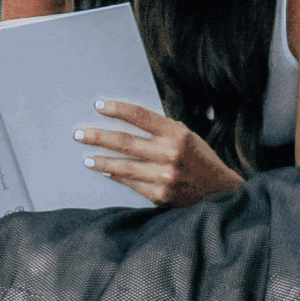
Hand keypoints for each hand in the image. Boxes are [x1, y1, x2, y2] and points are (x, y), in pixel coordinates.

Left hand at [73, 101, 245, 208]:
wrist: (220, 192)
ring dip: (102, 161)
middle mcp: (170, 154)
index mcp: (177, 133)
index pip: (140, 116)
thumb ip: (160, 131)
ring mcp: (164, 176)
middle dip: (98, 136)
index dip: (117, 109)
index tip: (99, 105)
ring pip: (124, 166)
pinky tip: (106, 171)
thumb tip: (126, 124)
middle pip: (125, 142)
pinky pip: (131, 184)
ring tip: (86, 158)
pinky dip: (116, 177)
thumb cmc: (200, 159)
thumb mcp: (186, 136)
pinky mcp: (160, 195)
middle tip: (79, 134)